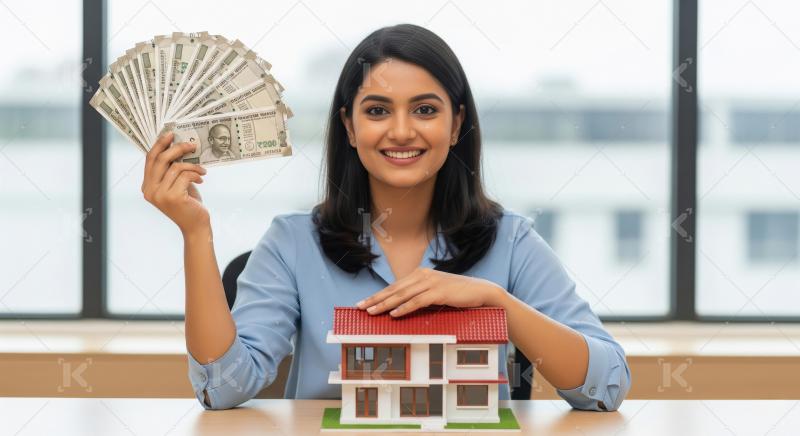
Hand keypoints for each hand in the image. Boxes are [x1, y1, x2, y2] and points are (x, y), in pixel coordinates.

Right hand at [141, 132, 208, 234]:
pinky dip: (196, 173)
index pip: (150, 159)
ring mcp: (160, 195)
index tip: (171, 134)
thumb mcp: (176, 184)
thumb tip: (177, 146)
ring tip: (202, 170)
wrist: (195, 226)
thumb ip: (172, 170)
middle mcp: (149, 190)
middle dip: (178, 148)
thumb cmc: (188, 203)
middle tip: (192, 145)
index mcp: (147, 186)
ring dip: (193, 165)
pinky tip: (201, 178)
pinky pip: (185, 175)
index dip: (159, 144)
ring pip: (176, 167)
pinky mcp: (172, 197)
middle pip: (161, 159)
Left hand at [356, 267, 505, 316]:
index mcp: (420, 274)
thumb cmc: (458, 294)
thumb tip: (401, 307)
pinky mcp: (440, 292)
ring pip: (403, 295)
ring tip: (371, 312)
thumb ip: (420, 296)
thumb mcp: (435, 293)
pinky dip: (405, 308)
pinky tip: (394, 314)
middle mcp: (423, 276)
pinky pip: (418, 301)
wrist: (481, 292)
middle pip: (394, 289)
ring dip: (385, 304)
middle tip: (360, 307)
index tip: (363, 303)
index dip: (378, 295)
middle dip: (375, 299)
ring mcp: (431, 282)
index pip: (394, 286)